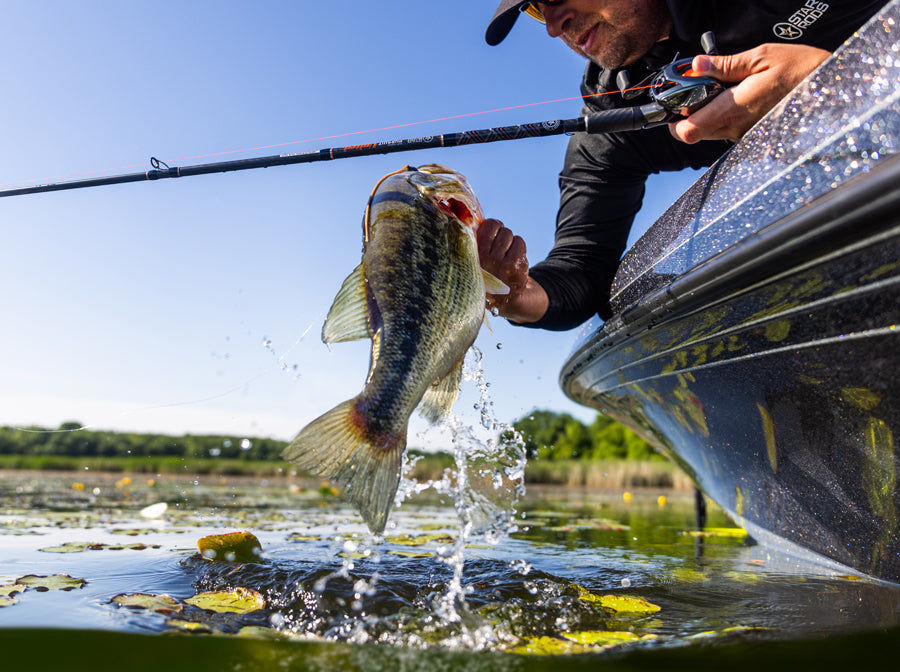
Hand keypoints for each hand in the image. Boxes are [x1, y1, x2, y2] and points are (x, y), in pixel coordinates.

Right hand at [476, 218, 547, 323]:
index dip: (492, 225)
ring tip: (505, 254)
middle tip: (499, 245)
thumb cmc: (485, 272)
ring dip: (509, 242)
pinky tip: (513, 259)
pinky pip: (520, 243)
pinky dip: (518, 248)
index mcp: (472, 255)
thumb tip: (472, 216)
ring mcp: (502, 266)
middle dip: (501, 234)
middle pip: (501, 229)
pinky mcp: (516, 269)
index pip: (488, 226)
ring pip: (510, 235)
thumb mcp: (472, 258)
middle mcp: (486, 261)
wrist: (501, 299)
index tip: (492, 230)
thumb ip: (472, 238)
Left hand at [669, 43, 830, 143]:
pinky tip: (738, 98)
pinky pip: (727, 131)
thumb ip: (724, 65)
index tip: (674, 103)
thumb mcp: (760, 57)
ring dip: (706, 115)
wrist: (829, 87)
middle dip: (686, 116)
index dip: (673, 120)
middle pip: (692, 134)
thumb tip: (696, 66)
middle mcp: (735, 129)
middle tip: (696, 92)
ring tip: (723, 91)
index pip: (687, 130)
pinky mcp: (752, 137)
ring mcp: (744, 136)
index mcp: (733, 109)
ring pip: (709, 133)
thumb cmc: (799, 69)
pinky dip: (723, 117)